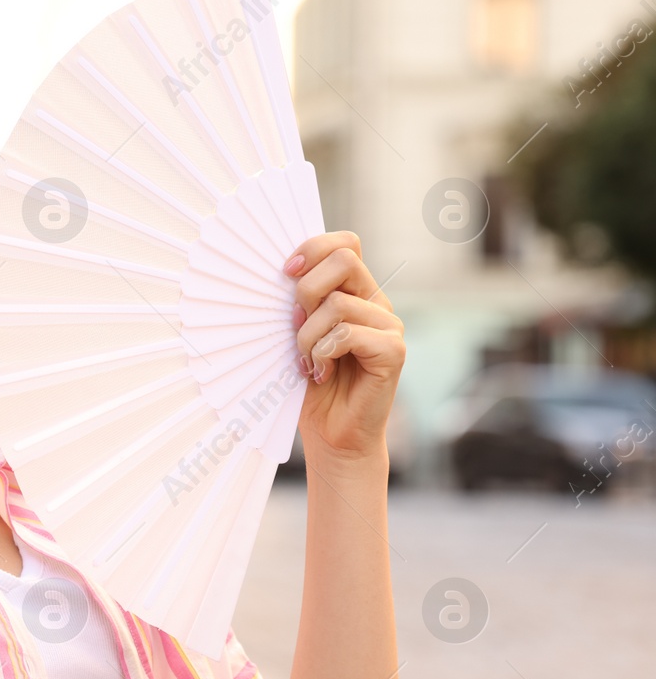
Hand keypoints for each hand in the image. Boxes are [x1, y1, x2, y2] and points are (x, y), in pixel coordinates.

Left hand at [286, 231, 404, 464]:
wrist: (332, 434)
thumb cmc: (311, 384)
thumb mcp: (297, 334)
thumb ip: (300, 302)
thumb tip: (285, 272)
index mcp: (354, 291)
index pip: (345, 244)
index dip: (313, 248)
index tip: (285, 273)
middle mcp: (376, 303)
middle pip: (344, 260)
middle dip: (306, 291)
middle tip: (296, 326)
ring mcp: (388, 326)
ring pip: (338, 303)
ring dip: (308, 336)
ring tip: (308, 362)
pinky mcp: (394, 350)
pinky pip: (348, 333)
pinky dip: (323, 354)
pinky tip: (322, 374)